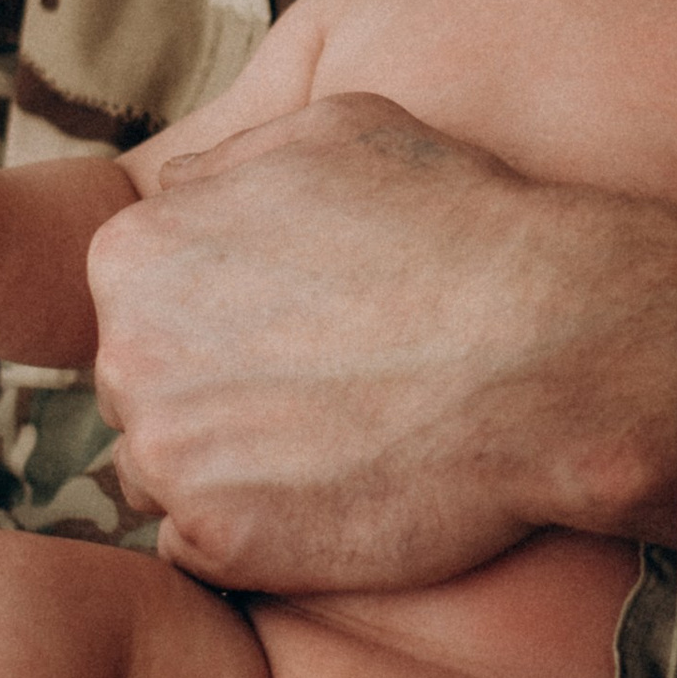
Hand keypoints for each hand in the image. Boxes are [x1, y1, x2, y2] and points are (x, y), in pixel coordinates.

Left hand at [89, 95, 676, 594]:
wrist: (547, 347)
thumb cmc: (454, 226)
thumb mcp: (332, 131)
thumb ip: (226, 166)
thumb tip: (179, 193)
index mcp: (136, 252)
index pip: (136, 301)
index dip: (215, 317)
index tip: (289, 329)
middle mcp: (129, 354)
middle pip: (142, 387)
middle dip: (210, 390)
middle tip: (317, 387)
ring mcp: (169, 455)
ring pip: (163, 471)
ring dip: (226, 466)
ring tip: (328, 445)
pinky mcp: (220, 540)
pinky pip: (197, 546)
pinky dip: (253, 532)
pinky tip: (328, 498)